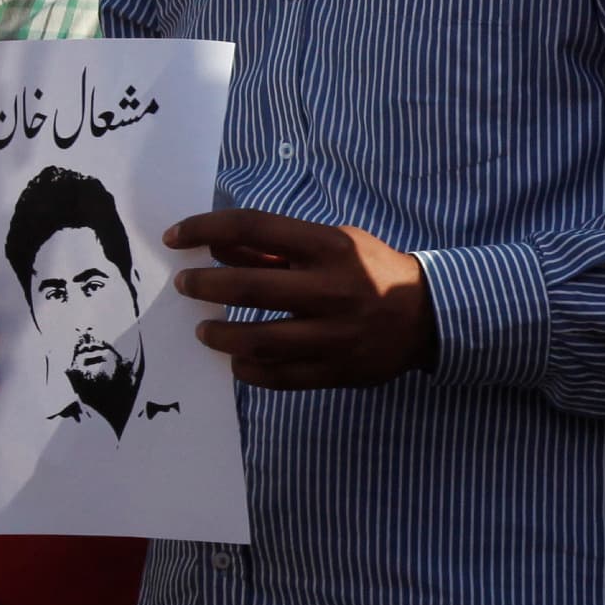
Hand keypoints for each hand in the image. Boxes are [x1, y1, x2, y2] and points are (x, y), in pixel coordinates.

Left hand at [169, 209, 437, 389]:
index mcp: (330, 247)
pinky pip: (281, 377)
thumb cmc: (371, 270)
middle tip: (186, 286)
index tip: (175, 237)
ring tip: (205, 331)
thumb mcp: (332, 243)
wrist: (428, 315)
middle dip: (204, 286)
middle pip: (249, 288)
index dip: (204, 229)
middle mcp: (333, 289)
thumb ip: (275, 249)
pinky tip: (238, 361)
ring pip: (260, 341)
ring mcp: (336, 334)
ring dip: (221, 336)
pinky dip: (250, 371)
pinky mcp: (339, 370)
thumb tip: (215, 249)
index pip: (253, 227)